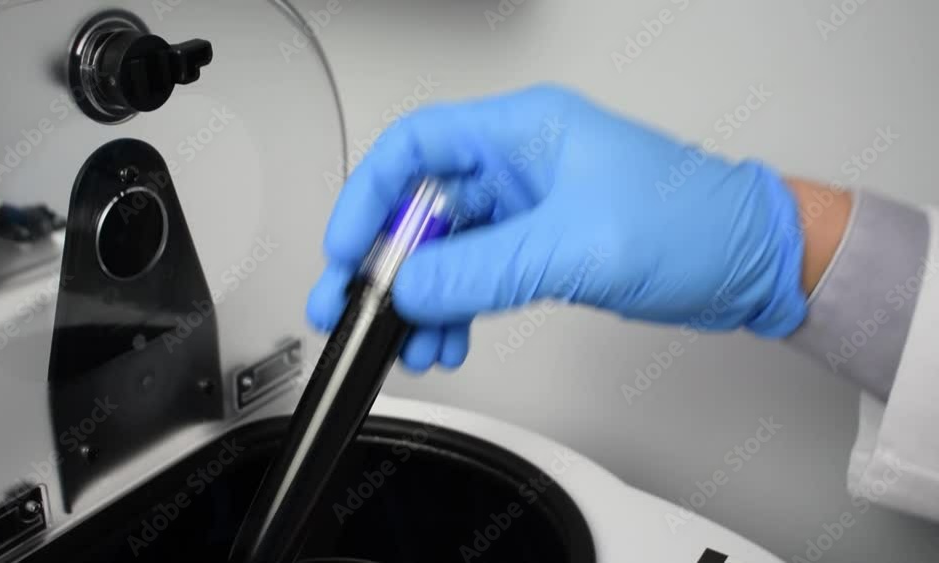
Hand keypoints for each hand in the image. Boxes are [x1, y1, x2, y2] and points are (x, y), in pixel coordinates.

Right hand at [306, 84, 806, 371]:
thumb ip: (484, 270)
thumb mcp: (578, 245)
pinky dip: (455, 309)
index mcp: (523, 132)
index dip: (369, 196)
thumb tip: (410, 288)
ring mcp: (528, 208)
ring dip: (421, 297)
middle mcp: (518, 164)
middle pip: (421, 204)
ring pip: (445, 249)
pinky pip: (475, 276)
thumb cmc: (694, 223)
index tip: (347, 248)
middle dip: (384, 259)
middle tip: (351, 303)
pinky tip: (448, 339)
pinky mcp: (539, 246)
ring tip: (409, 341)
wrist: (751, 263)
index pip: (416, 147)